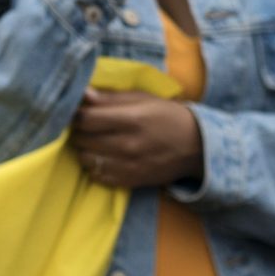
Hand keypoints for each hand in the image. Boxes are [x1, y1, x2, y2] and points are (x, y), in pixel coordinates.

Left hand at [71, 88, 202, 187]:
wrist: (197, 147)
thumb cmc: (168, 116)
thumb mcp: (144, 99)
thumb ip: (111, 98)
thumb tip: (82, 94)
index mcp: (132, 119)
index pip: (86, 118)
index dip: (77, 114)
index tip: (80, 111)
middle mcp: (127, 144)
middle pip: (82, 138)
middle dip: (81, 130)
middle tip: (91, 125)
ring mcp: (127, 166)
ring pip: (85, 158)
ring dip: (87, 148)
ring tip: (98, 141)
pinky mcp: (128, 181)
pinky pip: (96, 175)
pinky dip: (96, 165)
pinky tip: (107, 156)